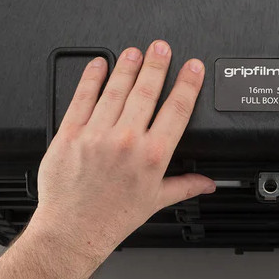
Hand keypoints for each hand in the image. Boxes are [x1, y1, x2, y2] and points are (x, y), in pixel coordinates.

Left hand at [23, 41, 214, 274]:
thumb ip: (184, 186)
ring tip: (135, 52)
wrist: (73, 230)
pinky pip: (82, 99)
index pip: (176, 110)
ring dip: (127, 67)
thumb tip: (207, 183)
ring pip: (115, 90)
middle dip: (157, 64)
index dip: (187, 84)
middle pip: (146, 91)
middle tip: (161, 47)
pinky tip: (99, 65)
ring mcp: (97, 135)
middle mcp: (126, 141)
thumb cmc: (112, 219)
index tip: (192, 67)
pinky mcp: (70, 134)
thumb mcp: (155, 201)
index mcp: (152, 156)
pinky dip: (91, 79)